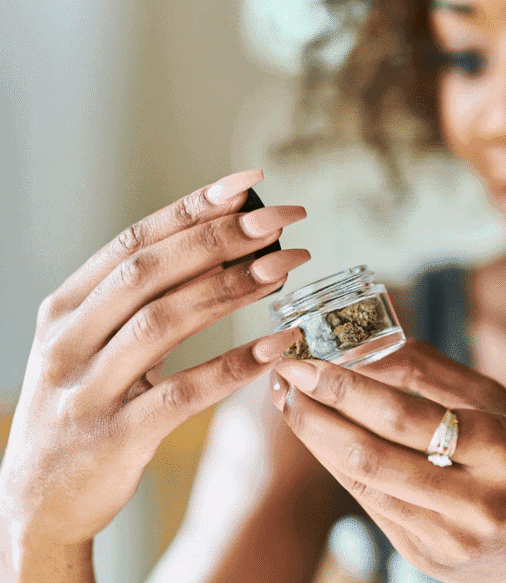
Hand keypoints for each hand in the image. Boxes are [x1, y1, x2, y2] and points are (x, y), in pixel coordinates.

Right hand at [0, 169, 308, 557]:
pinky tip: (279, 345)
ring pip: (164, 322)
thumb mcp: (93, 344)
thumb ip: (143, 300)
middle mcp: (69, 339)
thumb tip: (228, 248)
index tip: (250, 183)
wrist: (37, 501)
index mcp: (66, 307)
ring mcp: (87, 388)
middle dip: (221, 238)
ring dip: (232, 289)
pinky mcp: (115, 436)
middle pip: (150, 272)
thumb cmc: (83, 406)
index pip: (134, 240)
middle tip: (282, 219)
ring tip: (288, 267)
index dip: (194, 207)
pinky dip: (233, 365)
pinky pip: (183, 393)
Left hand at [271, 341, 505, 582]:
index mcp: (502, 451)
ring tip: (291, 405)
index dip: (345, 387)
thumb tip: (373, 339)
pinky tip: (326, 442)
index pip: (406, 415)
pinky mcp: (430, 563)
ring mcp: (449, 541)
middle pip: (372, 456)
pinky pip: (374, 510)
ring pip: (363, 487)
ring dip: (319, 443)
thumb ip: (439, 375)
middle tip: (280, 379)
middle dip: (315, 415)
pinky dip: (344, 471)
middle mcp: (474, 502)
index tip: (303, 360)